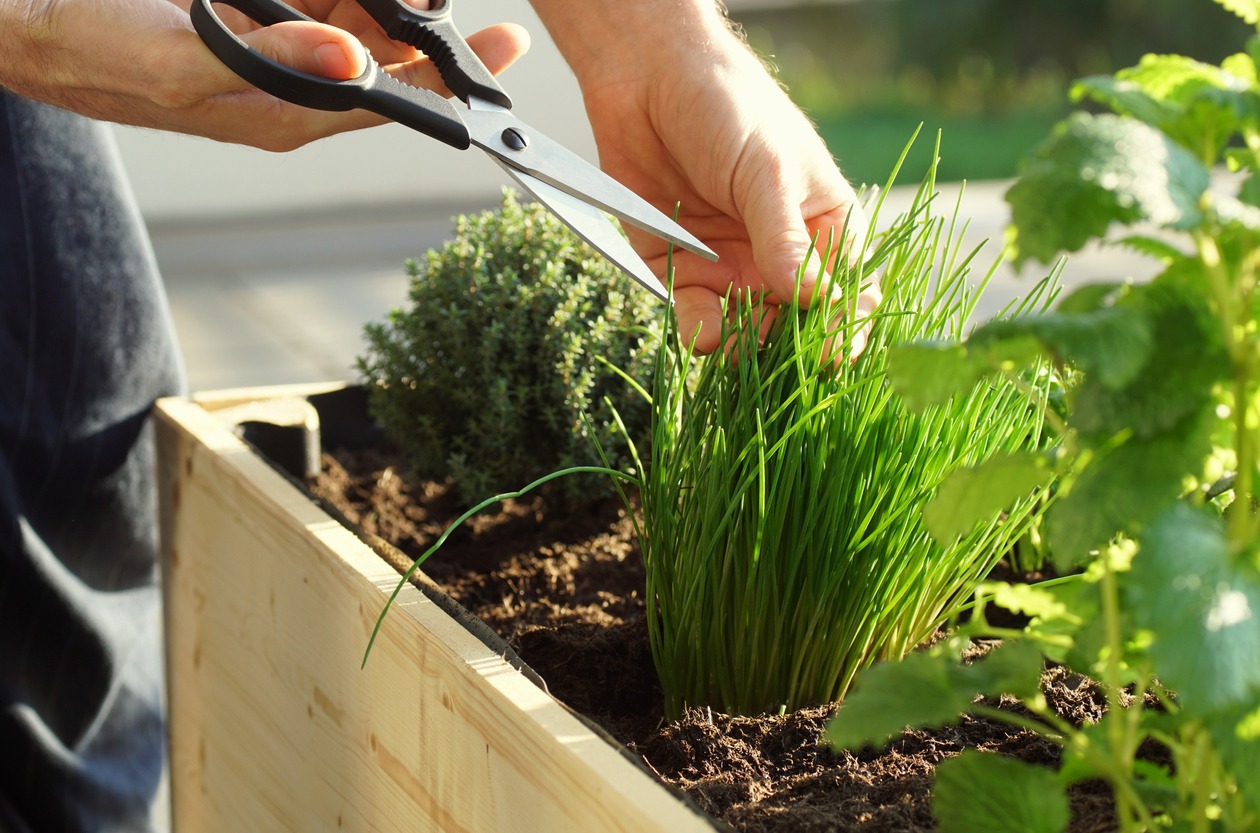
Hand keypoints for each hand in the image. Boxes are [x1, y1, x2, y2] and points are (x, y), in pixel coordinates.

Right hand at [0, 0, 528, 150]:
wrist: (31, 22)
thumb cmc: (93, 50)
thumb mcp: (180, 59)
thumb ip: (272, 66)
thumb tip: (358, 67)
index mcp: (283, 114)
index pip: (389, 103)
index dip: (450, 81)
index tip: (502, 48)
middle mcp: (290, 87)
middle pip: (387, 62)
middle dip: (435, 33)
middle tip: (478, 10)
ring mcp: (275, 49)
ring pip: (360, 22)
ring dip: (393, 1)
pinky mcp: (255, 17)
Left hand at [531, 0, 878, 354]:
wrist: (646, 80)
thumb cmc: (727, 108)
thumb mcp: (766, 170)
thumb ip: (785, 239)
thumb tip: (812, 299)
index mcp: (822, 227)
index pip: (848, 291)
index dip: (845, 325)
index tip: (835, 349)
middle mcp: (780, 257)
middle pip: (797, 324)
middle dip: (791, 347)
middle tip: (782, 360)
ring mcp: (731, 267)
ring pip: (747, 332)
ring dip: (746, 346)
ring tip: (739, 343)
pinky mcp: (680, 271)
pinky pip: (695, 316)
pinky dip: (700, 332)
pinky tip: (705, 333)